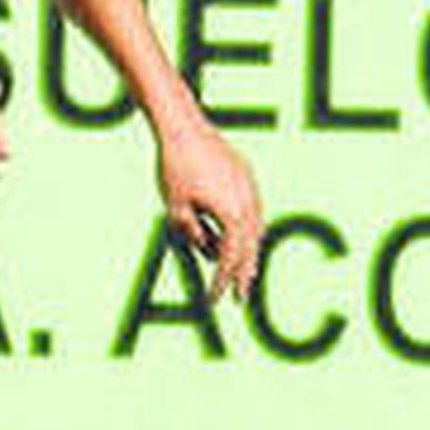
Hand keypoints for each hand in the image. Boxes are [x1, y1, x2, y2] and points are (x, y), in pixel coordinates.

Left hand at [156, 115, 262, 301]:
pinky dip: (247, 229)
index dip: (221, 283)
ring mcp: (250, 189)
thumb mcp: (176, 208)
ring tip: (244, 272)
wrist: (184, 128)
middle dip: (243, 274)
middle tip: (240, 296)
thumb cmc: (175, 168)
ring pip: (255, 229)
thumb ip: (192, 233)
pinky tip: (239, 238)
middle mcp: (248, 203)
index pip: (228, 260)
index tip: (213, 301)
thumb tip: (206, 249)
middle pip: (249, 248)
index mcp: (232, 215)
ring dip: (248, 252)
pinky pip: (252, 211)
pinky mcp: (246, 177)